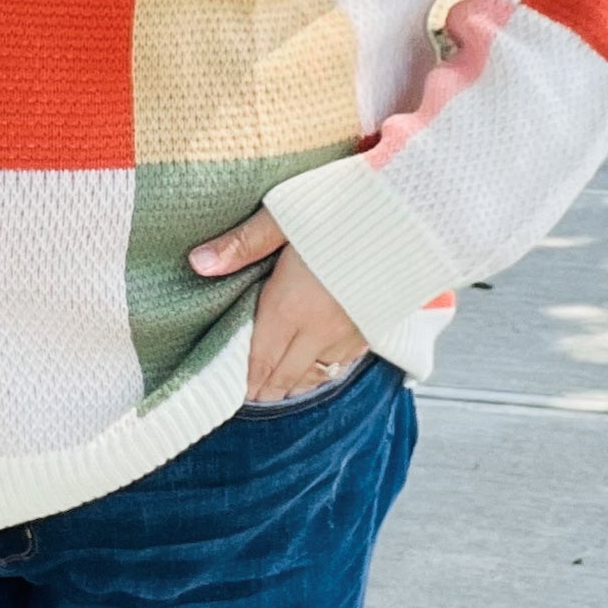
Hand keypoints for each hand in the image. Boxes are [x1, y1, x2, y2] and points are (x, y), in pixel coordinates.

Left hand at [188, 205, 367, 401]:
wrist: (409, 218)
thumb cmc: (343, 209)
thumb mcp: (284, 215)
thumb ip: (242, 243)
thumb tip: (197, 263)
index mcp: (290, 306)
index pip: (259, 359)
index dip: (243, 380)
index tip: (230, 392)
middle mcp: (319, 329)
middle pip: (285, 374)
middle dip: (264, 389)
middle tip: (249, 398)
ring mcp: (350, 331)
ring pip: (316, 373)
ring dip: (293, 383)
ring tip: (277, 390)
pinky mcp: (375, 325)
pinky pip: (344, 362)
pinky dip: (324, 371)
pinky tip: (319, 369)